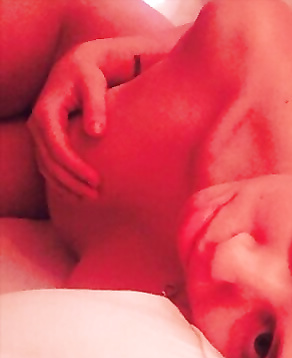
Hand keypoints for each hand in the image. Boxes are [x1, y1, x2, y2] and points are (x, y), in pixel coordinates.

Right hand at [28, 41, 105, 198]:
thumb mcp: (94, 85)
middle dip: (71, 181)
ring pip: (46, 167)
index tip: (95, 180)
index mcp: (46, 111)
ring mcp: (39, 133)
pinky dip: (61, 181)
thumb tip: (96, 133)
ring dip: (66, 186)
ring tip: (89, 199)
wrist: (77, 66)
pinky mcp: (46, 140)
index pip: (56, 146)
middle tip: (95, 196)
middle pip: (49, 161)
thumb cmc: (89, 74)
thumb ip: (96, 107)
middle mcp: (37, 124)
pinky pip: (48, 165)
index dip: (74, 166)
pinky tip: (78, 192)